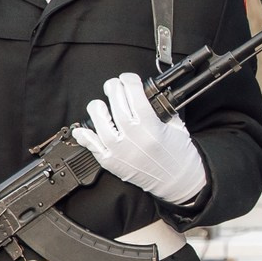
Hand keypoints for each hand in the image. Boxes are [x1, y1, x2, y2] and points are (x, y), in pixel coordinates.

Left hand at [72, 73, 207, 204]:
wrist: (178, 182)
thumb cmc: (179, 155)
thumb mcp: (176, 127)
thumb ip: (161, 110)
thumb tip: (145, 95)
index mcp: (152, 127)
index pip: (135, 96)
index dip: (129, 81)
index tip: (128, 78)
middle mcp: (134, 137)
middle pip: (116, 104)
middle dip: (113, 88)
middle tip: (113, 85)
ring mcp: (120, 150)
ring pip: (100, 123)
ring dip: (97, 109)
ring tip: (100, 105)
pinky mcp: (112, 162)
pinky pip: (92, 146)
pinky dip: (84, 136)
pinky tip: (83, 129)